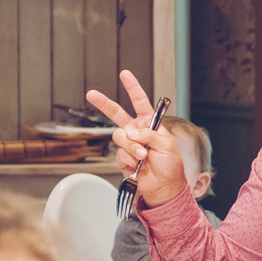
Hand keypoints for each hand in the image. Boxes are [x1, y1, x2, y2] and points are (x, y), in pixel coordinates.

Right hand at [85, 70, 187, 208]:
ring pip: (120, 137)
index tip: (124, 74)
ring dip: (132, 146)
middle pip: (116, 113)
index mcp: (149, 123)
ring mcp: (128, 144)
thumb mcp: (166, 145)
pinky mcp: (122, 157)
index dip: (132, 87)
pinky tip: (138, 164)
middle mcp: (136, 131)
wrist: (164, 186)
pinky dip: (130, 158)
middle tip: (91, 94)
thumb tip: (130, 132)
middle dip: (104, 104)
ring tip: (143, 156)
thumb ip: (149, 134)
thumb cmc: (170, 165)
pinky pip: (120, 153)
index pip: (140, 102)